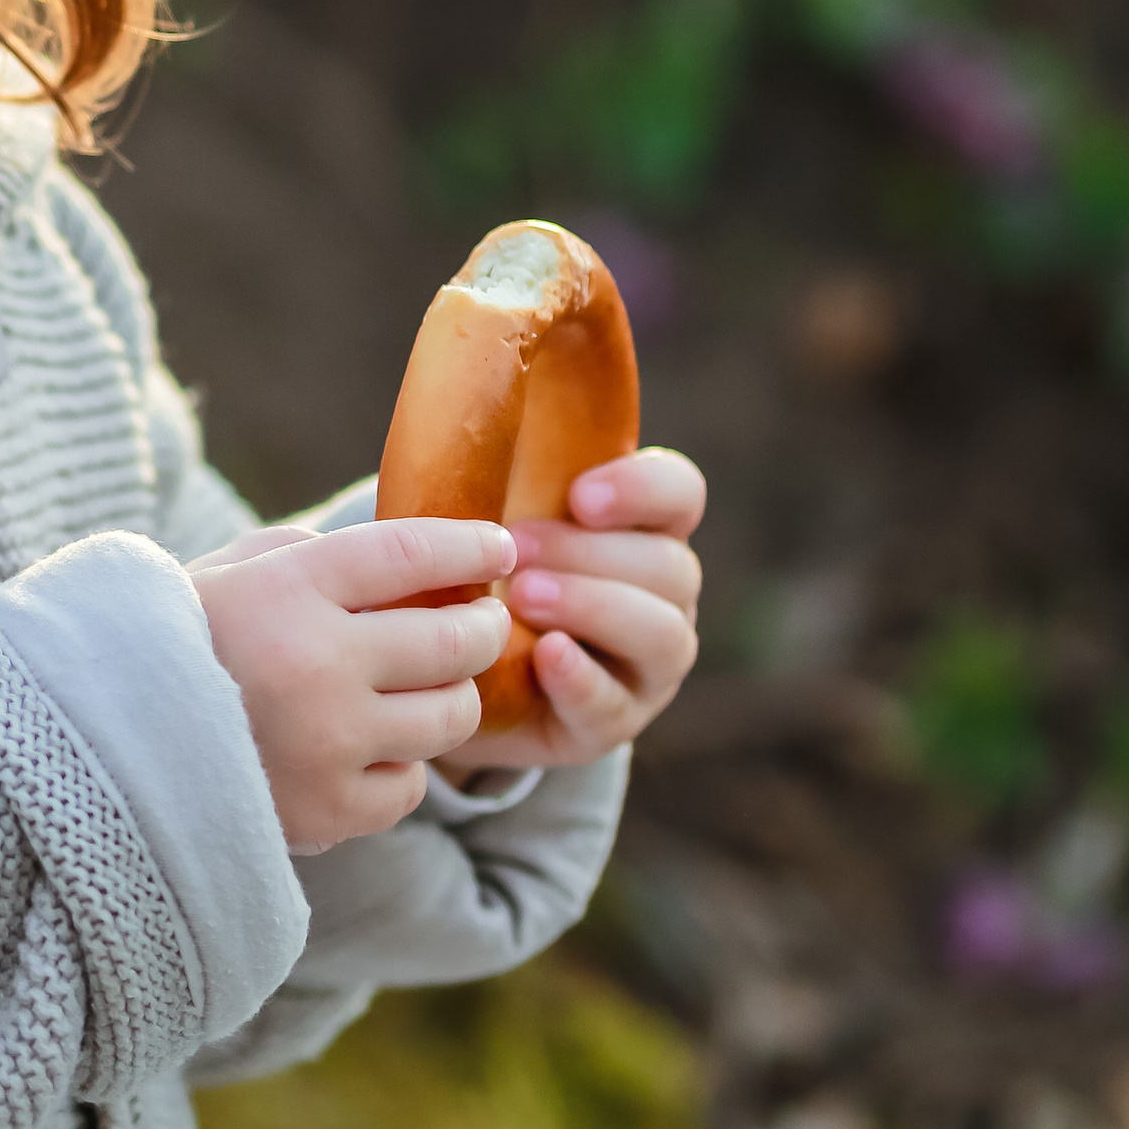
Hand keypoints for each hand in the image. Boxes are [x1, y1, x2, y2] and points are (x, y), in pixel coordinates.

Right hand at [187, 516, 517, 852]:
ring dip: (452, 696)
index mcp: (287, 590)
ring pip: (452, 717)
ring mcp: (328, 744)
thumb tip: (401, 560)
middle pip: (454, 641)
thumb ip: (307, 554)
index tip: (497, 545)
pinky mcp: (329, 811)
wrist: (96, 747)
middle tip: (482, 621)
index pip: (412, 552)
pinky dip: (401, 765)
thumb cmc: (168, 644)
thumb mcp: (225, 572)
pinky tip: (370, 748)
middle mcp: (317, 664)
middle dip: (483, 625)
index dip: (469, 544)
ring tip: (432, 687)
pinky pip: (411, 784)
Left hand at [451, 446, 705, 769]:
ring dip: (591, 607)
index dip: (643, 488)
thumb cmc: (475, 577)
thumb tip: (452, 406)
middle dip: (591, 553)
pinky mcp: (614, 722)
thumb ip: (490, 478)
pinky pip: (614, 703)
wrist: (449, 679)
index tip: (581, 494)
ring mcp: (648, 664)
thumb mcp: (485, 524)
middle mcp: (663, 594)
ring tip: (522, 597)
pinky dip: (581, 678)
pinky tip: (545, 656)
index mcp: (642, 530)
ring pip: (660, 632)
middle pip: (668, 565)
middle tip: (517, 547)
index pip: (679, 493)